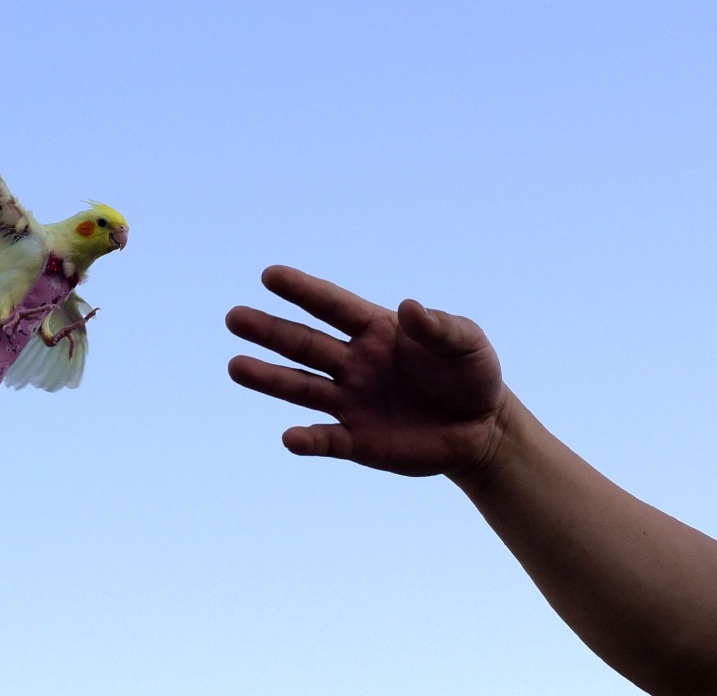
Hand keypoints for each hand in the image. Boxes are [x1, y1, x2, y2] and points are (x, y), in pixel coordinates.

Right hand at [227, 266, 506, 476]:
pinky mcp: (358, 440)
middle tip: (234, 317)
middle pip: (303, 344)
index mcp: (375, 330)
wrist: (482, 430)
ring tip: (235, 367)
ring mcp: (351, 402)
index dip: (302, 290)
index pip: (332, 306)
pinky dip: (307, 440)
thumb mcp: (467, 343)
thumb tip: (409, 308)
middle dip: (269, 331)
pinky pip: (326, 439)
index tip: (269, 275)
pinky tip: (289, 438)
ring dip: (269, 379)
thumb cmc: (471, 374)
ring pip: (301, 387)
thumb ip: (439, 327)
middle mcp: (354, 363)